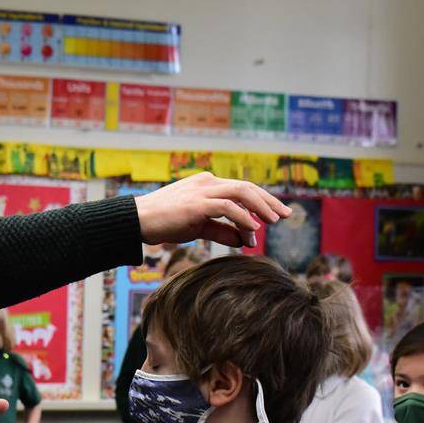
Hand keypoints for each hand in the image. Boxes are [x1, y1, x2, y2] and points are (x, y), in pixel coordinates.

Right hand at [134, 172, 289, 247]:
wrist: (138, 221)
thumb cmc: (164, 223)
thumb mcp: (198, 227)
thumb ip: (222, 230)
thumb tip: (245, 239)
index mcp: (207, 184)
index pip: (241, 189)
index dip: (262, 200)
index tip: (276, 214)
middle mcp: (207, 183)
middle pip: (247, 187)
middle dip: (269, 201)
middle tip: (285, 215)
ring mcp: (202, 191)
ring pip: (241, 192)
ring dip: (261, 207)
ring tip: (274, 221)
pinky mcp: (197, 204)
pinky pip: (228, 207)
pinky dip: (243, 218)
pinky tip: (253, 228)